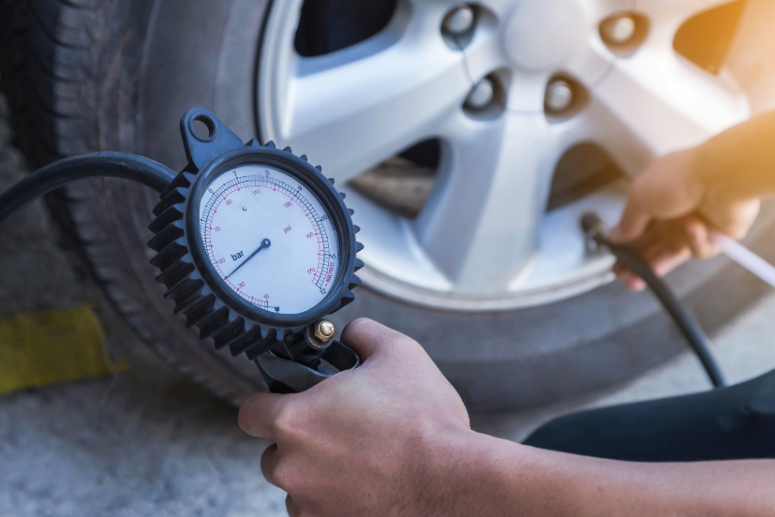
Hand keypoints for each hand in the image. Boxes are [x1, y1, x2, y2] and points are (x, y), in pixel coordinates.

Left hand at [238, 319, 471, 516]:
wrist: (455, 482)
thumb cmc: (425, 420)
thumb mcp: (398, 352)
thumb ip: (363, 333)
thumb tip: (351, 333)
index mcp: (296, 420)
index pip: (249, 412)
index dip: (268, 402)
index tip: (289, 401)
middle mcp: (292, 467)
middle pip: (273, 451)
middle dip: (298, 439)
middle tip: (337, 426)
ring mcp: (310, 504)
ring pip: (296, 483)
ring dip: (315, 470)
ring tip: (358, 457)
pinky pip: (317, 509)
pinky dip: (333, 497)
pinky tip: (366, 481)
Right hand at [611, 148, 759, 290]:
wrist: (722, 177)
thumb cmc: (679, 178)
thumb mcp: (639, 197)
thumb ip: (627, 222)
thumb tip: (615, 236)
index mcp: (655, 199)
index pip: (637, 228)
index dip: (626, 245)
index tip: (615, 259)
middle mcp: (674, 212)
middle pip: (652, 244)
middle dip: (636, 261)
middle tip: (622, 276)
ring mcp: (695, 225)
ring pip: (672, 253)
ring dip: (655, 265)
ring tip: (636, 281)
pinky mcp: (716, 236)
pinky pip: (698, 250)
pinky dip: (694, 242)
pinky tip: (694, 229)